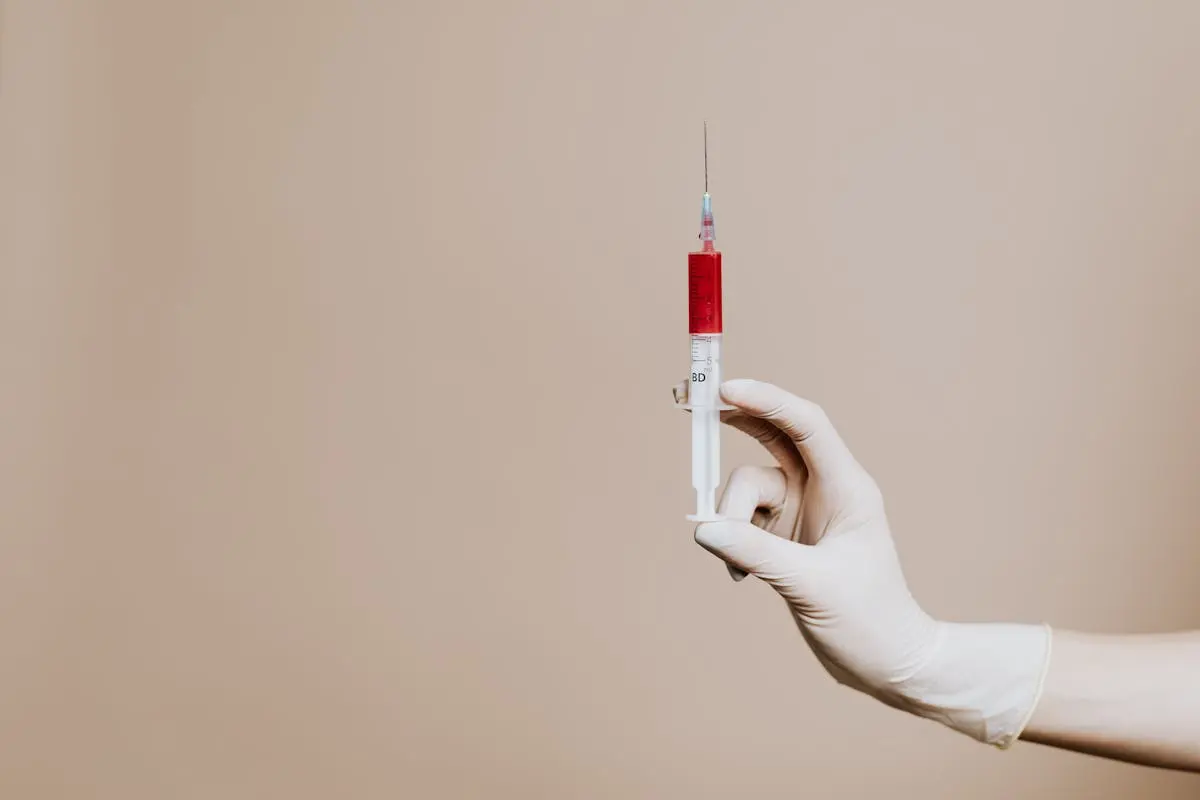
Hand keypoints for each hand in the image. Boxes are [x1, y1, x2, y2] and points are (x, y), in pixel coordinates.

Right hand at [676, 378, 1049, 746]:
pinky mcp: (784, 536)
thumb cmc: (871, 622)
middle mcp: (824, 490)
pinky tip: (741, 577)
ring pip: (746, 488)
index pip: (806, 425)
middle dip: (734, 421)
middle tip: (691, 404)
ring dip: (730, 519)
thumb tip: (703, 528)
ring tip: (737, 569)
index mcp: (847, 487)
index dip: (767, 400)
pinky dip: (732, 540)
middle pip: (772, 437)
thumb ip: (757, 553)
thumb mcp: (812, 586)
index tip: (726, 390)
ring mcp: (802, 511)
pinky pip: (742, 520)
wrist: (887, 663)